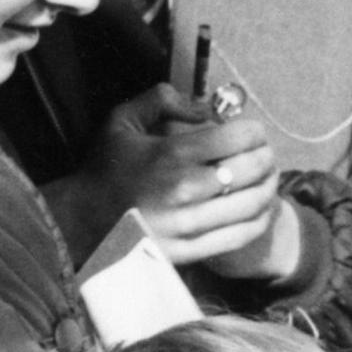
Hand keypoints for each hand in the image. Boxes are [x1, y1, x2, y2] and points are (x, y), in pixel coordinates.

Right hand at [91, 85, 304, 279]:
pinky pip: (241, 235)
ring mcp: (189, 224)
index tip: (253, 131)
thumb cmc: (106, 168)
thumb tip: (205, 108)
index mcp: (172, 154)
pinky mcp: (190, 251)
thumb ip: (163, 100)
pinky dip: (260, 218)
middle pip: (252, 169)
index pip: (237, 137)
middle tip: (264, 154)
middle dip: (266, 157)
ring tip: (267, 178)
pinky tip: (259, 207)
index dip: (254, 131)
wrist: (82, 221)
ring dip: (269, 187)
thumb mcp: (123, 120)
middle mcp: (185, 189)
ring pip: (253, 203)